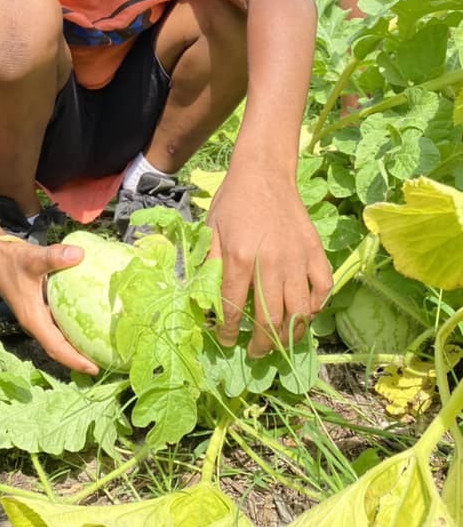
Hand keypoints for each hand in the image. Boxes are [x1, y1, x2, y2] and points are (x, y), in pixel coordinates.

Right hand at [0, 237, 98, 374]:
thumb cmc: (11, 261)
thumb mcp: (32, 258)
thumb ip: (53, 257)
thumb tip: (80, 254)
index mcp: (33, 319)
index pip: (56, 347)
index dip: (74, 360)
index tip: (94, 370)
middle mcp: (36, 322)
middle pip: (60, 348)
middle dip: (81, 358)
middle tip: (106, 360)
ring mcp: (37, 316)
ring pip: (59, 338)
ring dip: (78, 345)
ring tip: (102, 347)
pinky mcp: (40, 308)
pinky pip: (59, 325)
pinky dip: (74, 328)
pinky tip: (90, 321)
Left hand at [207, 169, 331, 356]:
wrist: (264, 174)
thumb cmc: (233, 202)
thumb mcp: (211, 231)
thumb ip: (210, 265)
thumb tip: (205, 301)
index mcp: (240, 259)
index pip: (235, 309)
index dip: (230, 331)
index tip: (228, 341)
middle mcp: (272, 264)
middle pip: (271, 320)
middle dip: (263, 343)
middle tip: (256, 352)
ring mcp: (298, 259)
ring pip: (300, 312)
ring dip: (290, 334)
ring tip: (280, 341)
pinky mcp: (315, 252)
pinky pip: (322, 290)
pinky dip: (316, 308)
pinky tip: (304, 314)